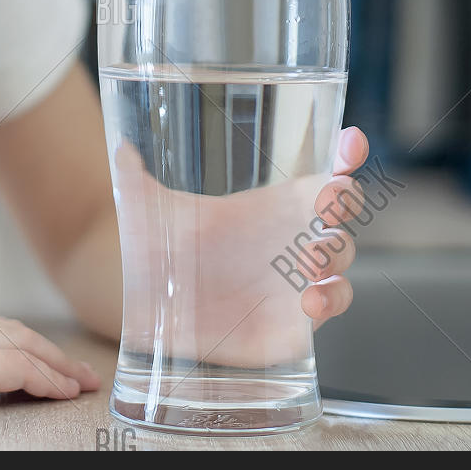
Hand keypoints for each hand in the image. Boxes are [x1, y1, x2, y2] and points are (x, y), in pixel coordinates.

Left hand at [109, 126, 371, 368]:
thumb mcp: (143, 208)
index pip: (326, 177)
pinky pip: (325, 315)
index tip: (351, 141)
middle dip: (343, 211)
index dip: (346, 157)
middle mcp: (293, 244)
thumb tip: (119, 150)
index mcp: (276, 207)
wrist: (145, 304)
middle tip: (326, 205)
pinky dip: (329, 304)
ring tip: (311, 262)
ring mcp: (296, 287)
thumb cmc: (158, 245)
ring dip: (335, 263)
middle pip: (341, 223)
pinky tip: (310, 302)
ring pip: (339, 270)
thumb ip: (132, 177)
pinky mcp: (290, 328)